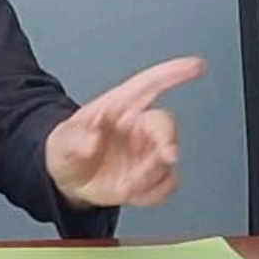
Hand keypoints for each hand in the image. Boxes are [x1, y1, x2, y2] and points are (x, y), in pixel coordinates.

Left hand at [45, 56, 204, 207]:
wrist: (70, 179)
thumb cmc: (68, 148)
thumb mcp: (61, 140)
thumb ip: (74, 139)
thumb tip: (91, 141)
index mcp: (120, 106)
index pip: (149, 84)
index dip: (173, 73)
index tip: (196, 65)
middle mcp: (139, 126)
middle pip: (165, 125)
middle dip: (169, 139)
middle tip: (167, 154)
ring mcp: (147, 152)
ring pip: (168, 158)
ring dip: (153, 174)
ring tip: (128, 185)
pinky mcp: (151, 175)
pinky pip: (166, 183)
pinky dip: (153, 192)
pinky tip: (133, 193)